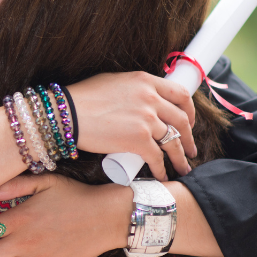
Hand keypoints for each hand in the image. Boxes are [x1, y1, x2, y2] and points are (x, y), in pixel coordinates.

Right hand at [67, 72, 196, 179]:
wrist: (66, 114)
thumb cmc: (82, 98)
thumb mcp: (113, 82)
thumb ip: (134, 89)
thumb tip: (142, 99)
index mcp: (146, 81)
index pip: (180, 94)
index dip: (189, 111)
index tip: (188, 122)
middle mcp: (151, 98)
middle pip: (181, 120)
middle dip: (189, 138)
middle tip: (189, 149)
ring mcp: (146, 120)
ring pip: (173, 142)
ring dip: (180, 158)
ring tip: (183, 167)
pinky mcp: (138, 140)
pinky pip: (157, 158)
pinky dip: (162, 169)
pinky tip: (162, 175)